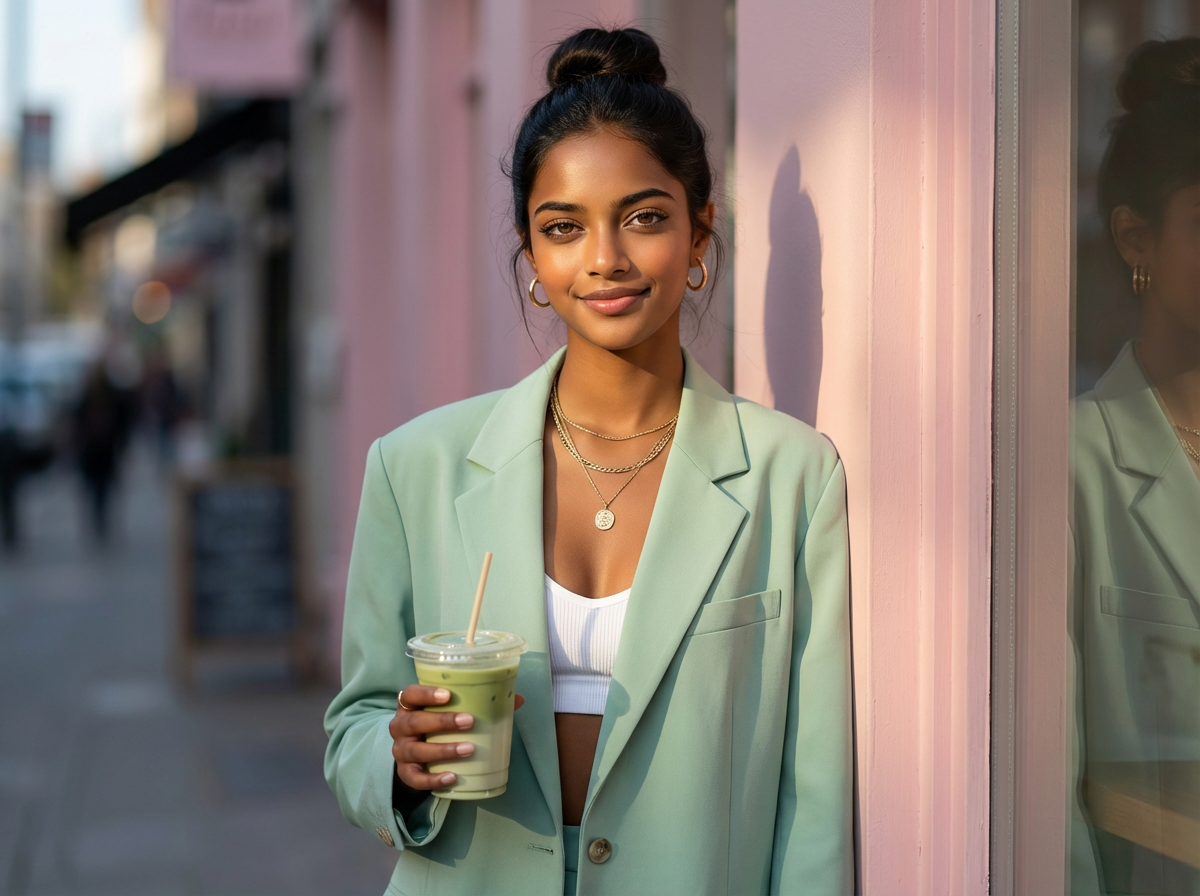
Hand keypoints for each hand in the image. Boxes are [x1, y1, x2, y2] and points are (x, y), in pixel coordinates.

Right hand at [389, 686, 524, 791]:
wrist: (415, 755)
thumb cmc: (438, 725)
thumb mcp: (451, 711)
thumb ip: (481, 702)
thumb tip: (517, 698)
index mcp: (410, 705)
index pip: (410, 694)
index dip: (426, 693)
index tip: (448, 694)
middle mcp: (400, 726)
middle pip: (413, 722)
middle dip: (441, 721)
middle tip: (469, 721)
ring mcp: (400, 751)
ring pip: (415, 750)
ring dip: (442, 750)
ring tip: (468, 749)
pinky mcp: (405, 773)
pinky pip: (415, 778)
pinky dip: (433, 779)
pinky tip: (452, 777)